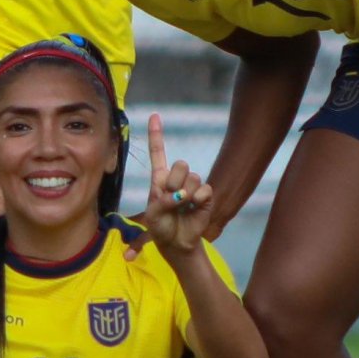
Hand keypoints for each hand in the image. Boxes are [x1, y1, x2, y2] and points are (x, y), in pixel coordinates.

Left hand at [141, 113, 213, 255]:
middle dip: (175, 182)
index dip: (156, 134)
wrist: (176, 242)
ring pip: (193, 177)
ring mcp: (192, 186)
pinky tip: (193, 208)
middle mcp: (176, 179)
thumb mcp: (153, 214)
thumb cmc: (161, 226)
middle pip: (180, 164)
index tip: (155, 115)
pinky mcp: (205, 196)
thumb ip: (163, 201)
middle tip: (171, 199)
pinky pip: (205, 190)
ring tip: (181, 207)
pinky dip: (197, 200)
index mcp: (160, 178)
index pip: (158, 152)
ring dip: (185, 194)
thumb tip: (182, 194)